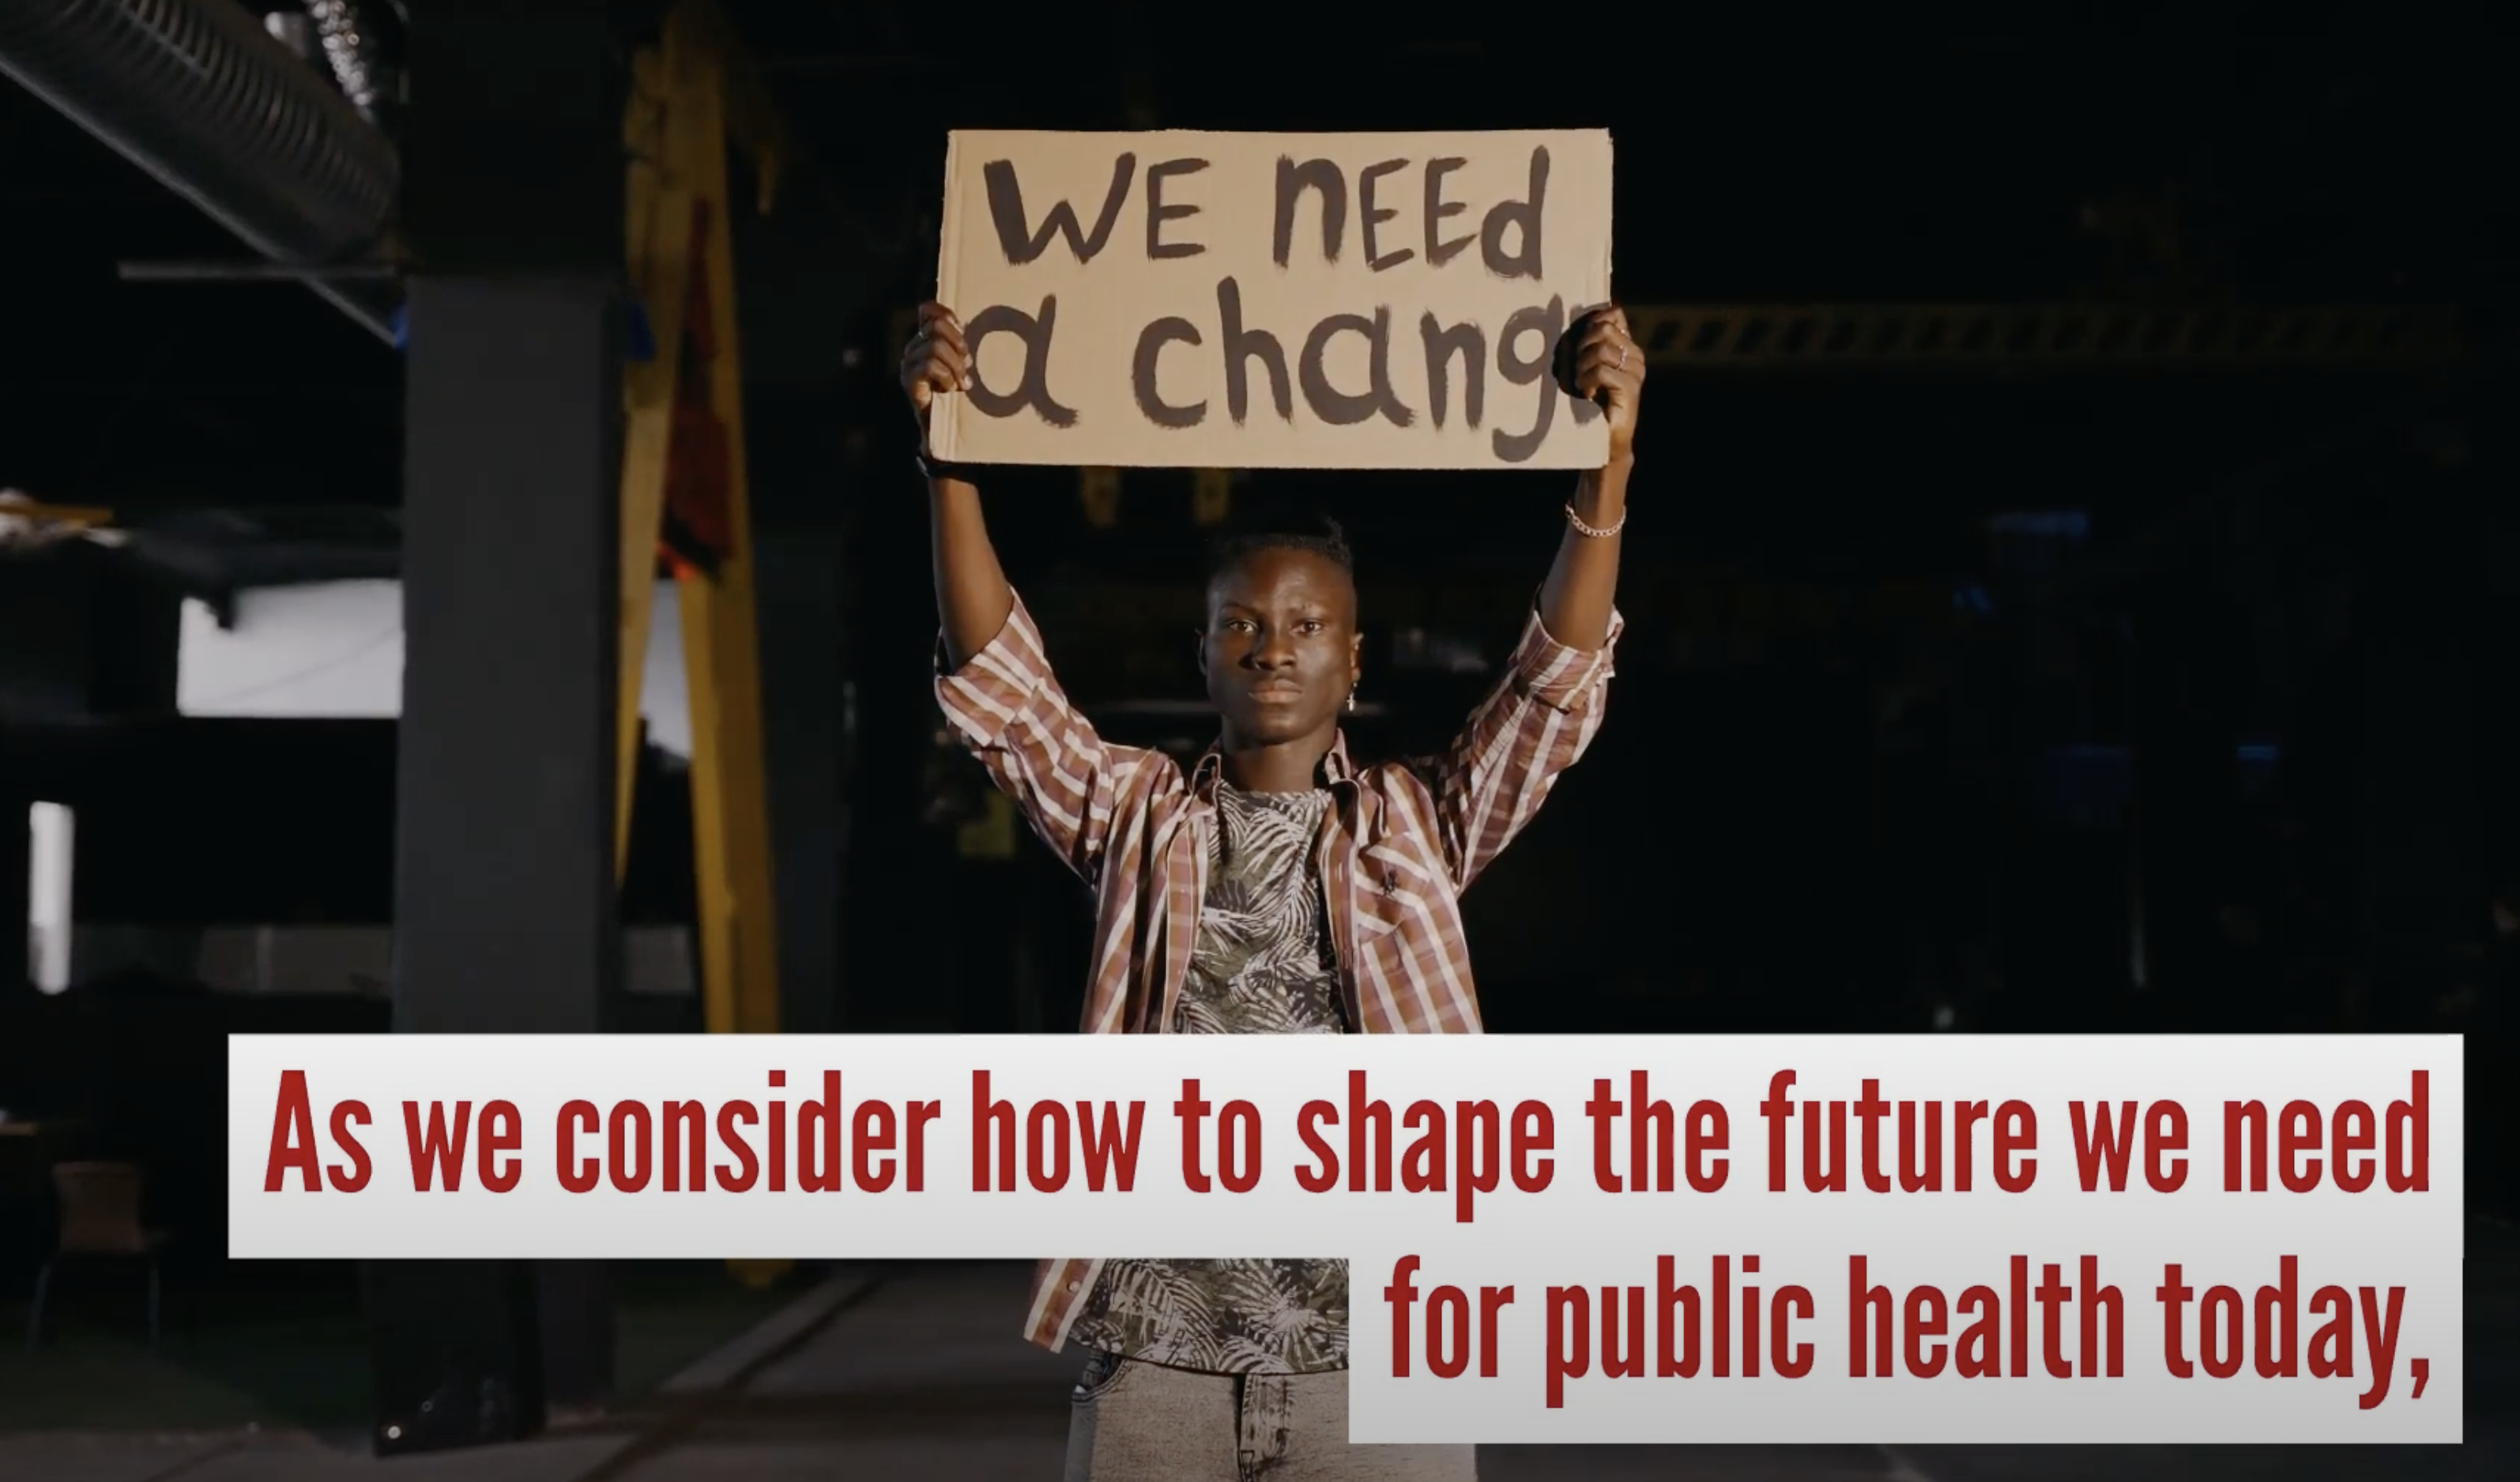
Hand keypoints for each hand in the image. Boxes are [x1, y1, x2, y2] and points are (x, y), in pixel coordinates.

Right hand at [900, 301, 972, 452]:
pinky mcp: (909, 380)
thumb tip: (977, 328)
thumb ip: (963, 347)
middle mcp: (914, 348)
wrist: (946, 429)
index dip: (946, 315)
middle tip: (967, 365)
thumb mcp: (964, 366)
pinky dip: (945, 376)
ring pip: (934, 346)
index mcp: (926, 340)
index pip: (928, 310)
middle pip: (935, 326)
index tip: (962, 331)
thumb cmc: (959, 395)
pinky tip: (951, 389)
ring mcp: (909, 364)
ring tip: (963, 382)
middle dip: (957, 343)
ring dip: (954, 364)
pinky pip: (928, 365)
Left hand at [1567, 305, 1643, 464]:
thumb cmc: (1591, 401)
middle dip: (1583, 346)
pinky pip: (1602, 371)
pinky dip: (1588, 381)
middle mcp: (1635, 355)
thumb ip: (1587, 344)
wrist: (1604, 437)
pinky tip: (1587, 393)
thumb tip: (1572, 318)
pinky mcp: (1630, 388)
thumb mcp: (1587, 366)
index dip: (1592, 321)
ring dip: (1583, 367)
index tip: (1579, 341)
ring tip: (1581, 384)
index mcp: (1627, 346)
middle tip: (1577, 369)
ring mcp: (1635, 371)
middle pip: (1604, 329)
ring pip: (1602, 349)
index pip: (1614, 314)